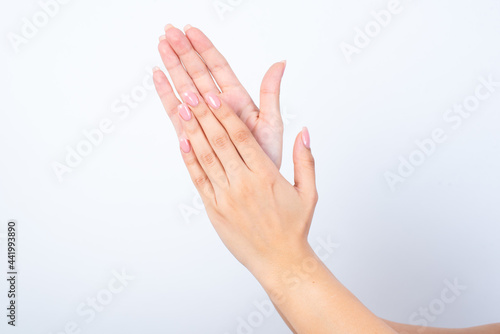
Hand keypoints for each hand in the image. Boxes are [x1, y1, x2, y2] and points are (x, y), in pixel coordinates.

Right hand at [154, 24, 285, 167]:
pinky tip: (158, 78)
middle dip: (183, 52)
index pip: (218, 67)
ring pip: (185, 88)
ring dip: (173, 68)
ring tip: (161, 47)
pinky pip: (177, 113)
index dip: (204, 48)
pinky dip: (167, 96)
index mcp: (237, 99)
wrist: (256, 186)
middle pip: (197, 73)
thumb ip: (270, 92)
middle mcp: (218, 106)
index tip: (190, 31)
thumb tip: (280, 63)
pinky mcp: (192, 135)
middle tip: (168, 32)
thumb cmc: (266, 156)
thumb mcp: (272, 122)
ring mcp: (203, 120)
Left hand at [157, 86, 317, 273]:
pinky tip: (182, 142)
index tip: (212, 94)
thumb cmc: (294, 227)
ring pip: (206, 157)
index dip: (224, 113)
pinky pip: (199, 180)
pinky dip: (189, 160)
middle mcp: (243, 183)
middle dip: (203, 113)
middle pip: (219, 141)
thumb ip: (306, 160)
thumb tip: (304, 132)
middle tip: (190, 90)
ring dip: (192, 131)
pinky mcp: (215, 209)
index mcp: (266, 175)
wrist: (280, 261)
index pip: (241, 137)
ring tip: (182, 107)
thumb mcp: (309, 192)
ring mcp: (226, 196)